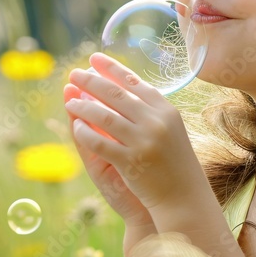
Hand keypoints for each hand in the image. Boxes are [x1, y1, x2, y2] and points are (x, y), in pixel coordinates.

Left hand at [64, 52, 209, 214]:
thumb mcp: (169, 130)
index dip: (112, 68)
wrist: (185, 197)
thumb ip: (148, 110)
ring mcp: (143, 142)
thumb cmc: (175, 163)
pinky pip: (100, 143)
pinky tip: (76, 126)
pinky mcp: (131, 163)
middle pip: (116, 95)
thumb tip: (119, 88)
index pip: (134, 82)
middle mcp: (156, 122)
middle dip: (92, 81)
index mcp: (166, 110)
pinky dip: (85, 132)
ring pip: (105, 117)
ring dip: (84, 106)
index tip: (94, 58)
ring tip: (70, 100)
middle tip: (74, 73)